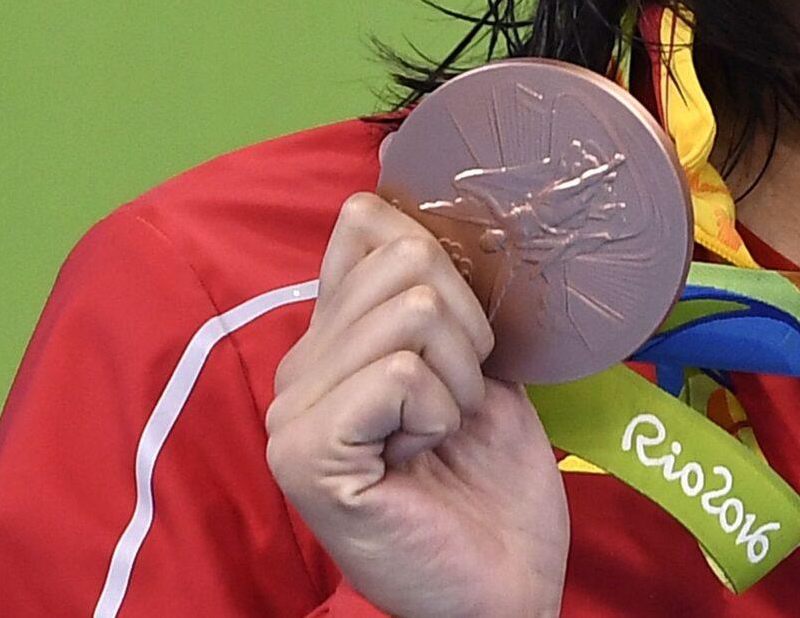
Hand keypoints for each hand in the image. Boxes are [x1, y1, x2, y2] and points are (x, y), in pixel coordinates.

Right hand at [265, 192, 568, 617]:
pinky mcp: (307, 456)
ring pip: (411, 311)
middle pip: (403, 257)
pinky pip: (399, 374)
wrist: (506, 590)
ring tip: (440, 436)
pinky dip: (438, 413)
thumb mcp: (478, 369)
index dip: (442, 265)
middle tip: (457, 403)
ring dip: (457, 380)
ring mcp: (294, 414)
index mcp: (333, 342)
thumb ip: (444, 300)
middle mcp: (299, 370)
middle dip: (466, 329)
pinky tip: (421, 459)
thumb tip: (431, 218)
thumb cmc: (494, 490)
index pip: (366, 223)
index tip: (460, 342)